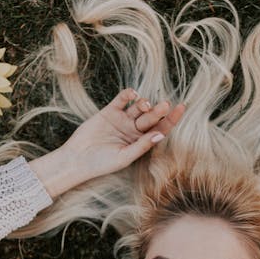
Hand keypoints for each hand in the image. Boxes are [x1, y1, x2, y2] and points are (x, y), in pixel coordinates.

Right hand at [60, 88, 184, 180]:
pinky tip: (132, 95)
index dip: (171, 119)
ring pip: (138, 107)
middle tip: (165, 105)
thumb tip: (161, 134)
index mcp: (141, 142)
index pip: (161, 128)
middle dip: (159, 111)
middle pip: (151, 117)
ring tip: (144, 105)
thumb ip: (142, 145)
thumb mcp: (125, 157)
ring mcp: (122, 119)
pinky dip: (128, 95)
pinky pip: (121, 100)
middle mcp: (134, 129)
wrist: (77, 159)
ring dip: (144, 103)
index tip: (181, 108)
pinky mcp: (109, 111)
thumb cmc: (102, 163)